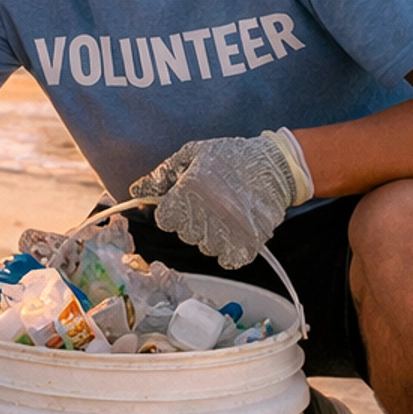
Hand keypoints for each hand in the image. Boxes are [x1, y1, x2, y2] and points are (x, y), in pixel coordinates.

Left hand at [130, 130, 311, 269]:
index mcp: (187, 192)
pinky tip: (235, 232)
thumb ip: (162, 174)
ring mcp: (226, 233)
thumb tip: (136, 190)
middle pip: (184, 234)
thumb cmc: (231, 156)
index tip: (185, 202)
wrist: (276, 165)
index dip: (172, 210)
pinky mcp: (246, 244)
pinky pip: (227, 259)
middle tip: (210, 203)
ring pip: (205, 247)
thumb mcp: (192, 154)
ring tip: (226, 213)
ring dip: (211, 235)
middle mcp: (204, 215)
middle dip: (192, 220)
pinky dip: (230, 250)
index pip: (164, 218)